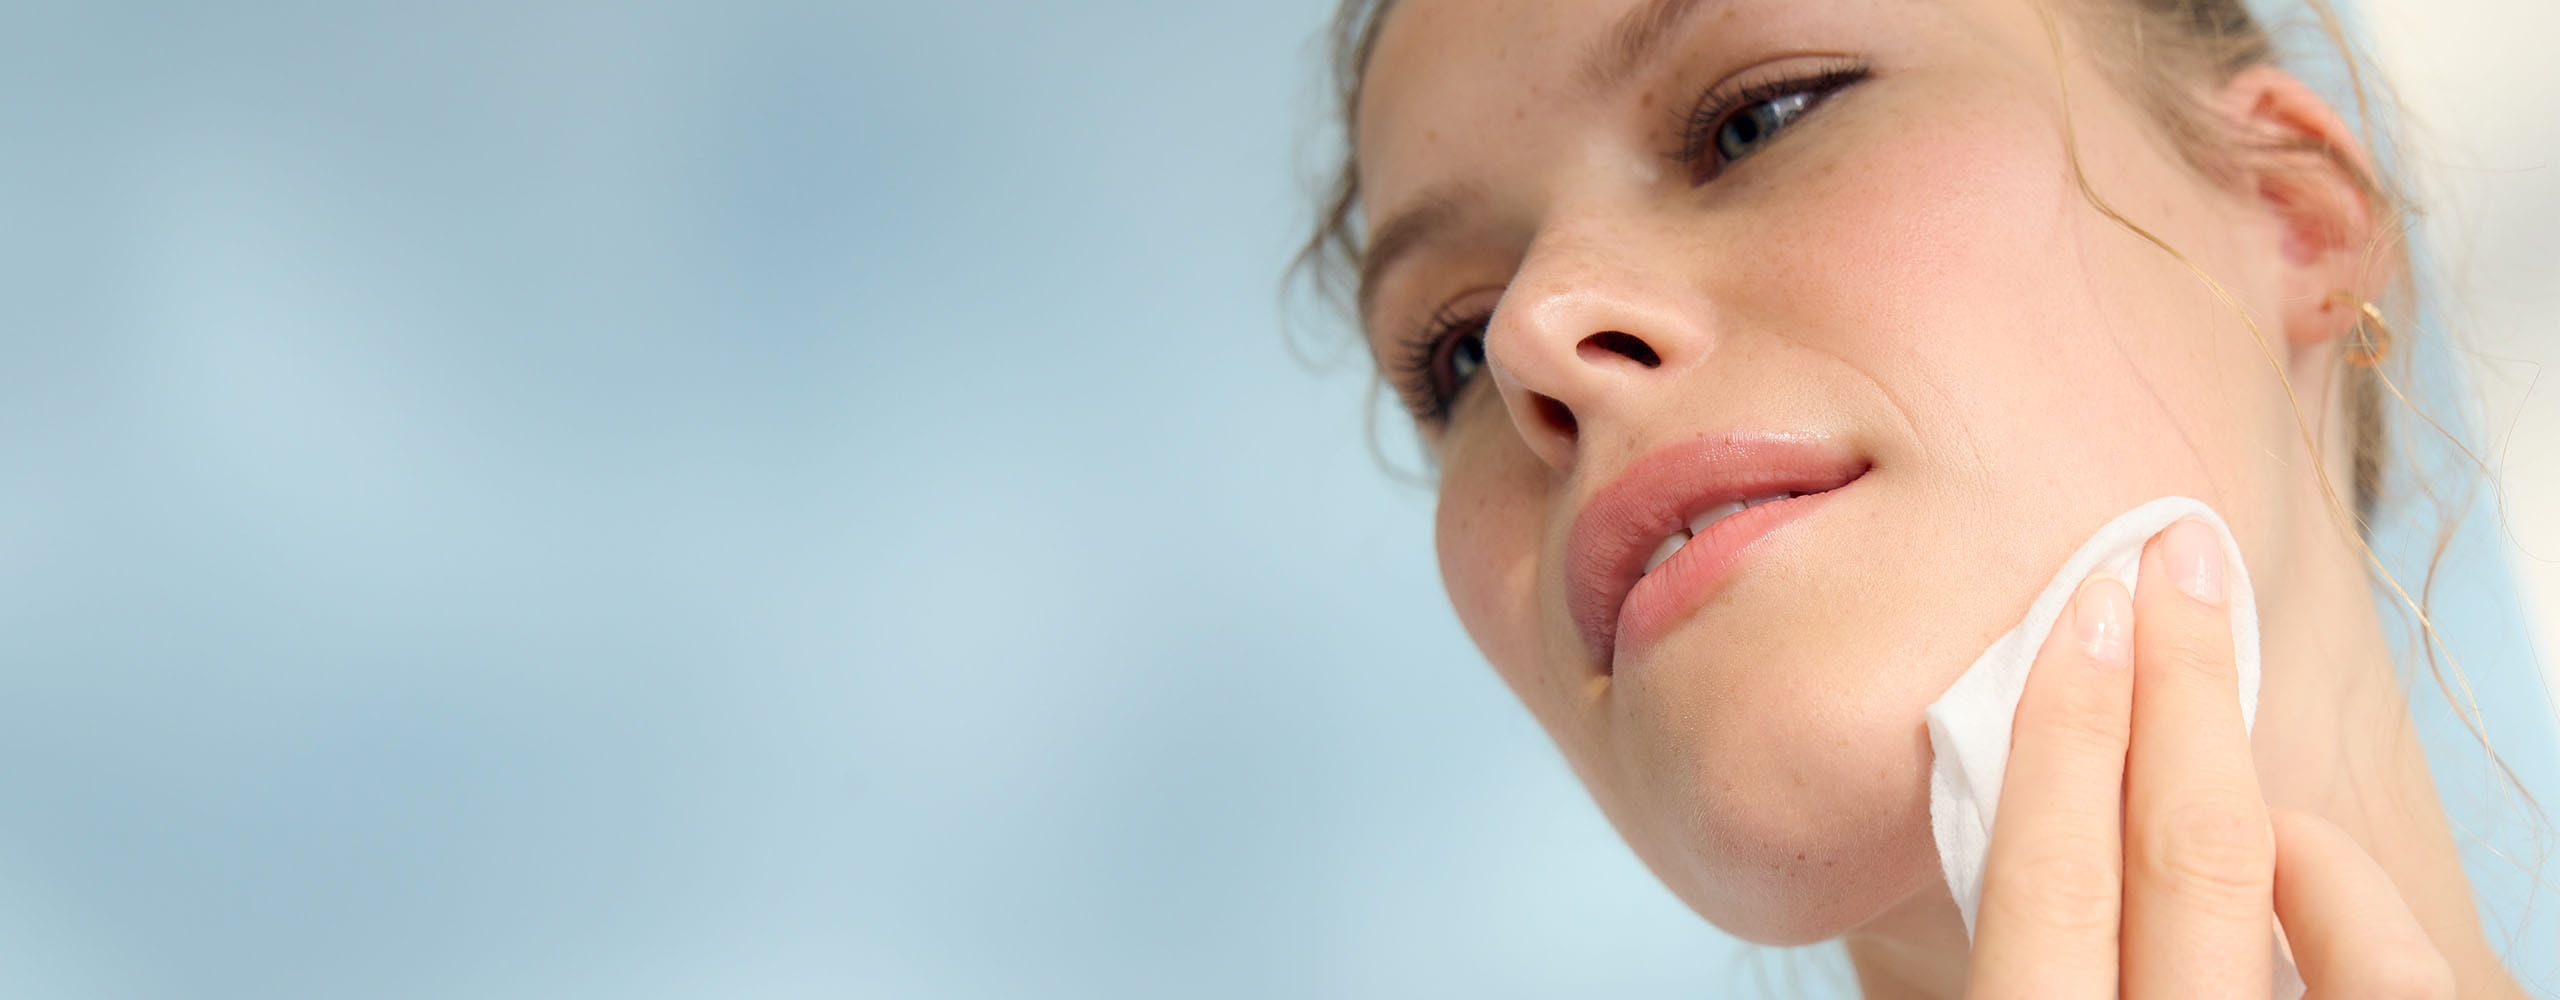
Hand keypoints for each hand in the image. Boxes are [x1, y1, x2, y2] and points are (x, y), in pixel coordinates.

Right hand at [1962, 517, 2454, 997]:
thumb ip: (2011, 950)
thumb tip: (2018, 804)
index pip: (2048, 879)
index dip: (2066, 733)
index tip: (2088, 610)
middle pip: (2183, 855)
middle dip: (2183, 685)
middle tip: (2178, 558)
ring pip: (2301, 904)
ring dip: (2262, 799)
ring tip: (2230, 769)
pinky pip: (2393, 969)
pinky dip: (2347, 893)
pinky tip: (2302, 870)